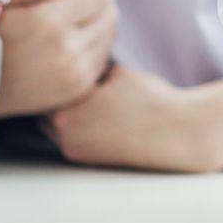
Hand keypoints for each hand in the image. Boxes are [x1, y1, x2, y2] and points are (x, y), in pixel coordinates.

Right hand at [0, 0, 118, 116]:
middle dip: (93, 12)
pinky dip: (90, 55)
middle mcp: (67, 51)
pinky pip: (102, 62)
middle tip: (65, 18)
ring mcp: (74, 74)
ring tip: (62, 37)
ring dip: (94, 33)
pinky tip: (64, 55)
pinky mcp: (76, 91)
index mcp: (49, 23)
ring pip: (109, 39)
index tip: (64, 1)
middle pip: (111, 17)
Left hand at [42, 65, 222, 173]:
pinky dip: (78, 124)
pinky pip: (71, 137)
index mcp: (67, 113)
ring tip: (89, 96)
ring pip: (54, 126)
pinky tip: (99, 112)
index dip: (56, 72)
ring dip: (65, 111)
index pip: (45, 89)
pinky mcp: (87, 160)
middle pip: (44, 110)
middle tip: (74, 77)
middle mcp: (64, 138)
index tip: (66, 62)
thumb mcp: (117, 73)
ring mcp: (75, 151)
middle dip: (57, 94)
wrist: (177, 132)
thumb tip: (75, 62)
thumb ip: (89, 70)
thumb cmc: (150, 100)